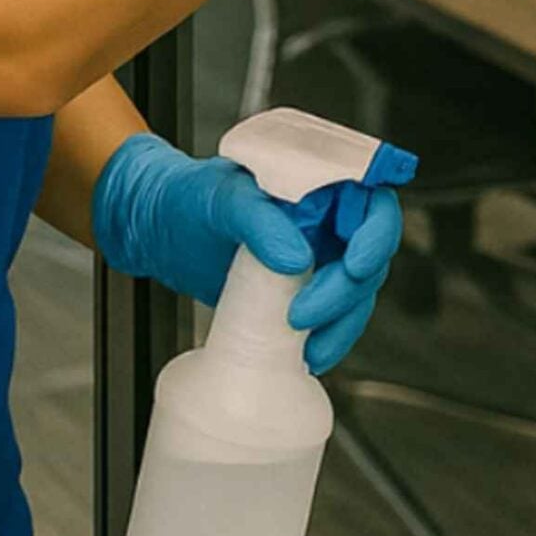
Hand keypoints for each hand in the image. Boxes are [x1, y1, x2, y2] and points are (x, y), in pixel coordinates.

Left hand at [89, 132, 405, 377]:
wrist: (158, 230)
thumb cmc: (187, 197)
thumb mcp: (218, 200)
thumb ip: (257, 220)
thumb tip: (297, 259)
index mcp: (315, 179)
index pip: (371, 198)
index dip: (377, 232)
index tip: (356, 264)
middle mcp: (326, 215)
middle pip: (371, 252)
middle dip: (347, 290)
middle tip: (304, 315)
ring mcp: (319, 252)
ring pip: (358, 291)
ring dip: (342, 323)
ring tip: (309, 348)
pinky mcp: (305, 287)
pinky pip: (335, 314)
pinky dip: (330, 337)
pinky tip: (309, 355)